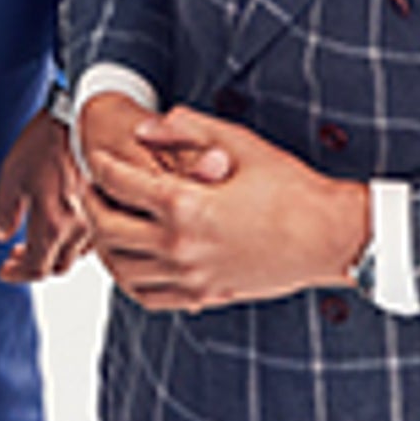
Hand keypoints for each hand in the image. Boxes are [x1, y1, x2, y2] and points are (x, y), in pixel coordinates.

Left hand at [0, 107, 91, 281]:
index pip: (36, 269)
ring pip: (78, 253)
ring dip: (55, 253)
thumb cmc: (45, 141)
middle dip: (34, 266)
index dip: (17, 274)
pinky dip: (75, 239)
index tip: (5, 270)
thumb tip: (0, 234)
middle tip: (16, 256)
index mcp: (53, 224)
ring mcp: (99, 217)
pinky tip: (63, 226)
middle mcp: (80, 228)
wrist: (82, 115)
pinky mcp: (110, 204)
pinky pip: (94, 235)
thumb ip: (3, 211)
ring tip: (38, 241)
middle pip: (58, 266)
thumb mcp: (11, 175)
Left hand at [82, 102, 369, 313]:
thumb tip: (143, 126)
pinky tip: (129, 259)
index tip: (95, 156)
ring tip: (104, 222)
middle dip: (90, 203)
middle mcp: (179, 246)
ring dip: (102, 243)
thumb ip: (187, 129)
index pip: (118, 183)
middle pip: (106, 228)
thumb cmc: (291, 188)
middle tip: (90, 188)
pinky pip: (146, 294)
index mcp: (184, 205)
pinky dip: (127, 277)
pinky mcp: (202, 295)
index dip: (99, 165)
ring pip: (119, 267)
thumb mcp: (240, 144)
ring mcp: (189, 276)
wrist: (330, 237)